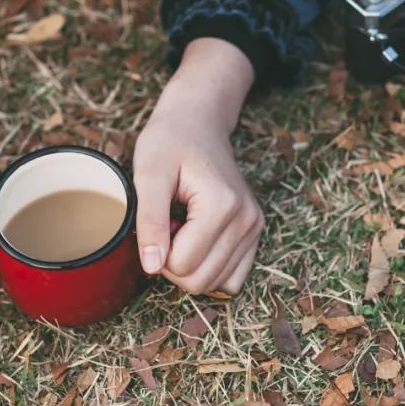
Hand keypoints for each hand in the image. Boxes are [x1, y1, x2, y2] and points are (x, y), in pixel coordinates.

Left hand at [133, 38, 263, 294]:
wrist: (199, 121)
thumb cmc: (170, 140)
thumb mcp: (149, 174)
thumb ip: (150, 221)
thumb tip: (151, 268)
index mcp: (222, 205)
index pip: (183, 265)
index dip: (158, 252)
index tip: (157, 219)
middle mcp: (247, 220)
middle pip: (200, 281)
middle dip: (172, 264)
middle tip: (166, 226)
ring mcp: (255, 228)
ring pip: (216, 284)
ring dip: (190, 266)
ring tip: (181, 228)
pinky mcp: (255, 232)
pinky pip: (233, 278)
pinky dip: (209, 269)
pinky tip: (196, 240)